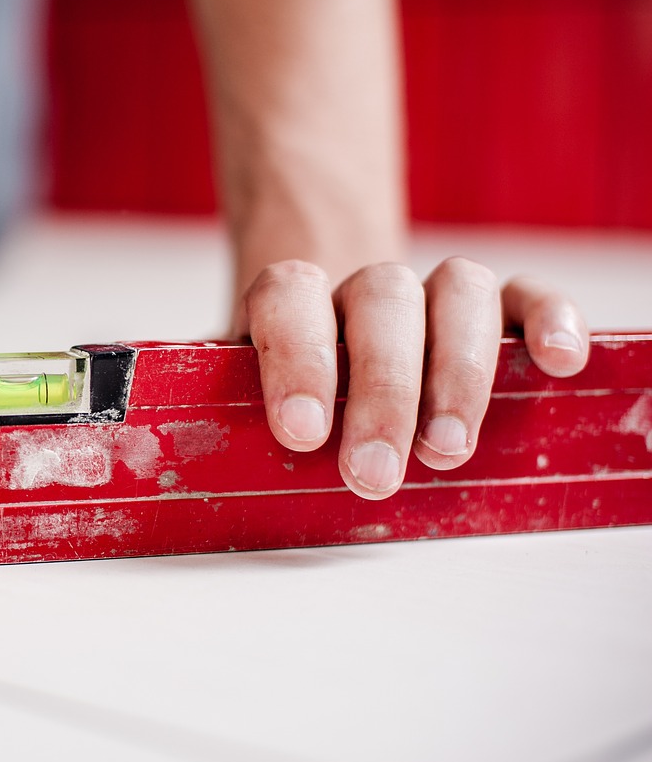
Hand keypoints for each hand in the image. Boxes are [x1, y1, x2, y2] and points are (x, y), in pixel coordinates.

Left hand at [238, 258, 588, 498]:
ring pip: (459, 290)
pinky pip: (529, 295)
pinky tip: (558, 363)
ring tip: (448, 450)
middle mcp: (366, 289)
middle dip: (383, 392)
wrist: (333, 342)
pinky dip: (550, 320)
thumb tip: (203, 470)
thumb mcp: (244, 406)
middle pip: (383, 300)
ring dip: (459, 372)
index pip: (290, 296)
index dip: (296, 358)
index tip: (301, 431)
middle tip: (375, 473)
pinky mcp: (499, 309)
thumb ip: (230, 422)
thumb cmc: (294, 397)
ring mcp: (432, 294)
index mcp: (296, 302)